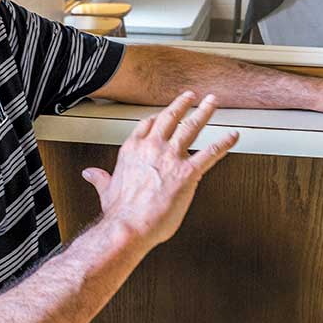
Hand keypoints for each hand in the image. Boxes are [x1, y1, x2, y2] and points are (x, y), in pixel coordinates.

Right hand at [81, 91, 238, 247]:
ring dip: (204, 113)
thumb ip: (100, 178)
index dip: (157, 117)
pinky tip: (233, 136)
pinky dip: (224, 143)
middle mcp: (152, 147)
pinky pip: (210, 153)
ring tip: (212, 103)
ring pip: (191, 127)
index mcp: (132, 150)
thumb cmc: (119, 213)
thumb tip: (90, 174)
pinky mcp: (187, 172)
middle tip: (191, 96)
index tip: (163, 113)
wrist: (128, 226)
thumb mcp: (106, 190)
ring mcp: (170, 157)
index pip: (147, 125)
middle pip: (170, 118)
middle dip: (182, 104)